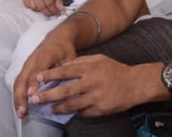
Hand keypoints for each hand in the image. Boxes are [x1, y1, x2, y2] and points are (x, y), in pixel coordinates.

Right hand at [13, 27, 77, 117]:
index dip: (34, 82)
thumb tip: (66, 88)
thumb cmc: (64, 49)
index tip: (32, 95)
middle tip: (24, 110)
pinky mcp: (24, 70)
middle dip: (22, 96)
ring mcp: (26, 65)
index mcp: (44, 55)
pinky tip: (20, 108)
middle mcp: (32, 60)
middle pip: (23, 78)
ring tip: (21, 113)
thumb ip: (66, 71)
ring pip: (18, 82)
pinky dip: (18, 96)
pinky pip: (18, 83)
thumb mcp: (69, 57)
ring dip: (18, 98)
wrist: (57, 39)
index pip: (37, 70)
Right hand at [23, 0, 63, 15]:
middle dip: (48, 12)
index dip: (53, 10)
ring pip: (35, 8)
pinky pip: (29, 7)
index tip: (57, 13)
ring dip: (41, 10)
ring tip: (45, 7)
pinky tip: (38, 4)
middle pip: (42, 7)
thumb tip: (60, 9)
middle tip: (52, 13)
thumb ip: (59, 0)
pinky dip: (35, 8)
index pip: (49, 3)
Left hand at [28, 55, 150, 116]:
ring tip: (50, 109)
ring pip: (71, 105)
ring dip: (58, 108)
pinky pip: (83, 112)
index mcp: (90, 68)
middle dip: (47, 96)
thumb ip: (82, 61)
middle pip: (64, 91)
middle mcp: (91, 83)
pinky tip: (69, 112)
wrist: (135, 84)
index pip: (65, 72)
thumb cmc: (115, 70)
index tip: (38, 78)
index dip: (50, 75)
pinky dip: (75, 112)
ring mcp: (95, 98)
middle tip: (36, 99)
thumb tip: (64, 65)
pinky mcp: (100, 109)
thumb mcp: (99, 59)